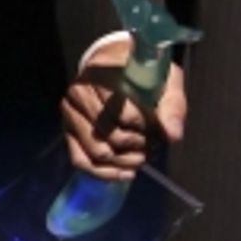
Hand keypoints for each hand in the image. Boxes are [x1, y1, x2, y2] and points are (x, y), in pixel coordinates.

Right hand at [60, 38, 186, 178]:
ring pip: (97, 152)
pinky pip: (81, 161)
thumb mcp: (165, 79)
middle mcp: (79, 91)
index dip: (145, 128)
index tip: (159, 129)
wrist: (114, 67)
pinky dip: (105, 173)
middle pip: (110, 135)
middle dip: (136, 146)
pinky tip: (126, 173)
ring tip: (142, 158)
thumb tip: (173, 135)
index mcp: (102, 72)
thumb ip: (172, 105)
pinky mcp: (67, 130)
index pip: (124, 113)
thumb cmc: (143, 74)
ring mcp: (69, 112)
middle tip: (153, 146)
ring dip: (124, 162)